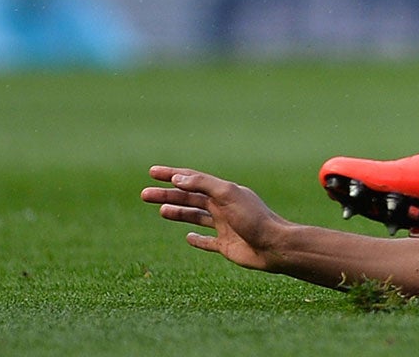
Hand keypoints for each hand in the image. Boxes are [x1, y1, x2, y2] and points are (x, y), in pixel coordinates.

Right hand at [142, 166, 292, 270]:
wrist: (274, 245)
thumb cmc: (254, 218)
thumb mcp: (228, 195)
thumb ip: (204, 185)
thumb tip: (178, 178)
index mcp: (224, 191)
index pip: (193, 179)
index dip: (172, 174)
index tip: (152, 172)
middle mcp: (223, 206)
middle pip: (190, 198)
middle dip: (167, 195)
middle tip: (144, 195)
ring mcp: (224, 226)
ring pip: (196, 217)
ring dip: (178, 213)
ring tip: (160, 211)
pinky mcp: (226, 245)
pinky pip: (208, 241)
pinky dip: (197, 239)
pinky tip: (188, 238)